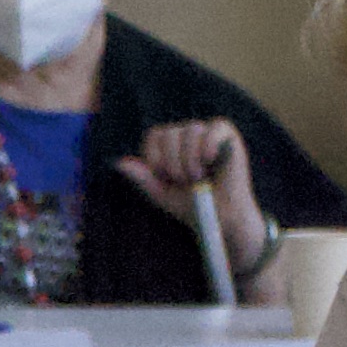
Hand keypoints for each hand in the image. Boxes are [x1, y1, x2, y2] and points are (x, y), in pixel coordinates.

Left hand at [117, 120, 260, 262]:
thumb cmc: (192, 205)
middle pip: (170, 133)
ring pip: (191, 130)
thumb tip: (119, 162)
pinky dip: (208, 147)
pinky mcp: (228, 136)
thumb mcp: (162, 193)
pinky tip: (210, 162)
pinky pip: (213, 128)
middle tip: (185, 181)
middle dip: (172, 162)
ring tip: (199, 177)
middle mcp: (189, 135)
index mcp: (172, 146)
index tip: (166, 177)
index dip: (155, 157)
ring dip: (190, 159)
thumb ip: (143, 177)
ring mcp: (209, 133)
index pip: (154, 135)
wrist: (220, 218)